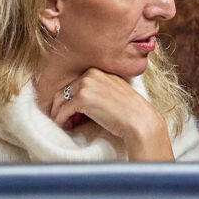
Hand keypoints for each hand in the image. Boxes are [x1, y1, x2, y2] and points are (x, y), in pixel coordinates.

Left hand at [49, 68, 173, 161]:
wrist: (140, 120)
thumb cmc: (130, 111)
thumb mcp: (114, 91)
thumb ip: (99, 90)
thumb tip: (81, 102)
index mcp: (99, 71)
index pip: (75, 84)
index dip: (71, 99)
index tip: (73, 112)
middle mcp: (91, 74)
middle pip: (65, 90)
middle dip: (62, 107)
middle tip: (66, 120)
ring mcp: (86, 85)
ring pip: (60, 100)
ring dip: (59, 114)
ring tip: (64, 125)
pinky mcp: (82, 98)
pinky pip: (63, 111)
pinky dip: (61, 120)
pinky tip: (65, 127)